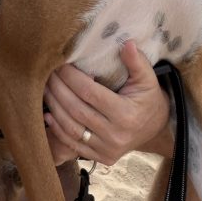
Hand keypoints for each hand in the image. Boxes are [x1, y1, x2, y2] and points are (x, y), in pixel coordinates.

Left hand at [42, 40, 169, 164]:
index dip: (71, 77)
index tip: (61, 63)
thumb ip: (137, 62)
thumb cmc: (148, 99)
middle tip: (48, 73)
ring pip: (71, 128)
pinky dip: (57, 129)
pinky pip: (73, 144)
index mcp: (126, 114)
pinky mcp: (101, 158)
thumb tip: (128, 43)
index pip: (89, 92)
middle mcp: (116, 134)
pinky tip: (48, 113)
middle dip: (58, 89)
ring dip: (54, 107)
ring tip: (45, 89)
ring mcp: (107, 149)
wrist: (156, 129)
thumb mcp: (147, 79)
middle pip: (76, 109)